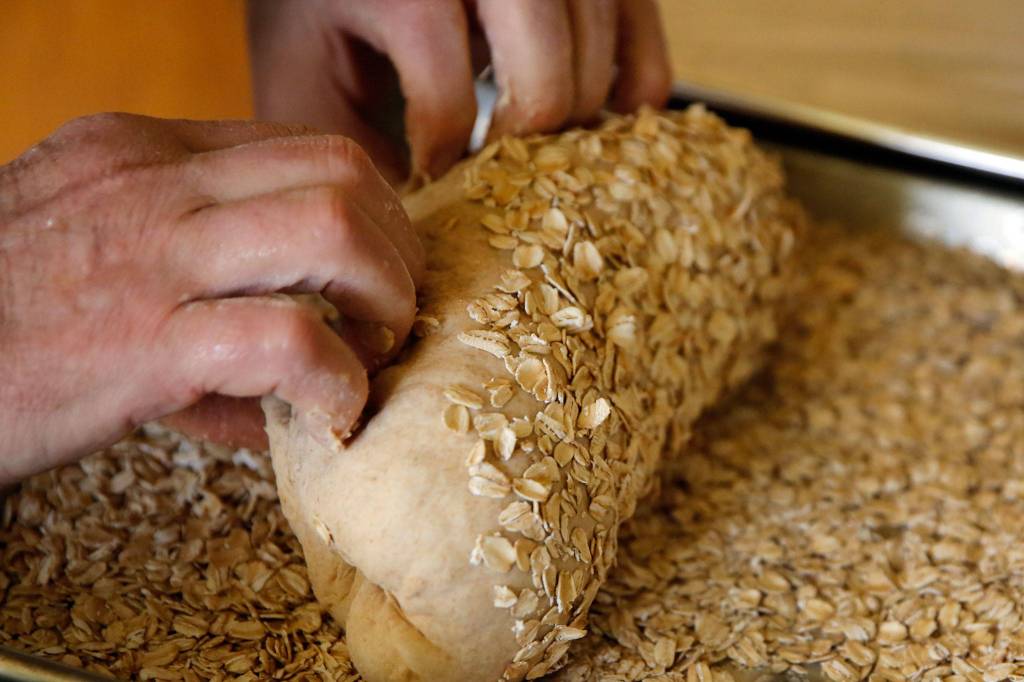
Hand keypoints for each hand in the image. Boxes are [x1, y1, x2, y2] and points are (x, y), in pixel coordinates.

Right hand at [0, 113, 423, 482]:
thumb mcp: (88, 253)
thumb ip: (192, 282)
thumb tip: (288, 366)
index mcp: (142, 152)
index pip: (304, 148)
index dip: (371, 210)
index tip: (380, 268)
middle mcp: (152, 183)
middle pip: (341, 172)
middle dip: (398, 246)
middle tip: (392, 313)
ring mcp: (148, 256)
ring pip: (330, 228)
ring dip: (385, 298)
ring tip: (374, 355)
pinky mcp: (140, 344)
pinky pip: (284, 341)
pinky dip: (336, 381)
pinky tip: (332, 414)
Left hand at [248, 0, 671, 181]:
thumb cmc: (332, 12)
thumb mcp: (308, 72)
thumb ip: (338, 143)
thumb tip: (398, 223)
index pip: (449, 99)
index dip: (443, 161)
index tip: (431, 179)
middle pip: (546, 82)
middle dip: (520, 147)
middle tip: (491, 166)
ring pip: (601, 67)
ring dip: (570, 126)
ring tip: (525, 144)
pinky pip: (647, 56)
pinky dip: (628, 102)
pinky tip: (583, 125)